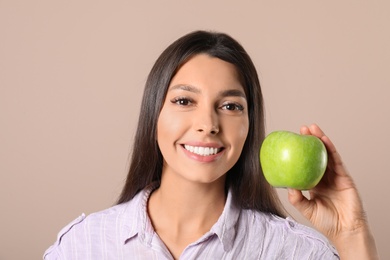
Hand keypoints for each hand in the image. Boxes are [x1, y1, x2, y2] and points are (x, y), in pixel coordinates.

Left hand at [287, 124, 377, 258]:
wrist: (345, 230)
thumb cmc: (326, 222)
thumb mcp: (306, 208)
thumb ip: (296, 198)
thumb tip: (287, 184)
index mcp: (313, 184)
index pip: (306, 164)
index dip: (300, 153)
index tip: (291, 142)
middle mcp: (324, 177)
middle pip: (316, 156)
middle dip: (309, 141)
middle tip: (301, 129)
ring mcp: (335, 176)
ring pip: (327, 154)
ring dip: (320, 139)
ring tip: (312, 128)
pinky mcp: (345, 176)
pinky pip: (336, 160)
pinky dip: (330, 148)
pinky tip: (324, 139)